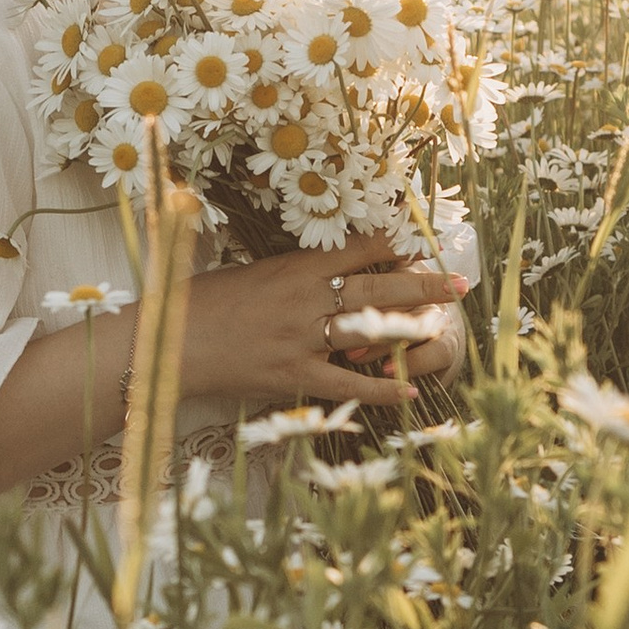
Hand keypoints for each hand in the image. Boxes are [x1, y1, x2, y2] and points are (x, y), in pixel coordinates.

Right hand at [181, 232, 472, 412]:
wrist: (171, 342)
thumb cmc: (202, 301)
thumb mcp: (251, 272)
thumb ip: (293, 273)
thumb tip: (329, 268)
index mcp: (293, 267)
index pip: (356, 250)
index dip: (394, 244)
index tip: (422, 239)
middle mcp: (304, 300)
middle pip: (375, 289)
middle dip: (421, 284)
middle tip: (458, 282)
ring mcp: (301, 339)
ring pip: (368, 332)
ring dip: (409, 329)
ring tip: (443, 325)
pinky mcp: (293, 375)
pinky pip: (346, 383)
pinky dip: (379, 388)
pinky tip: (409, 389)